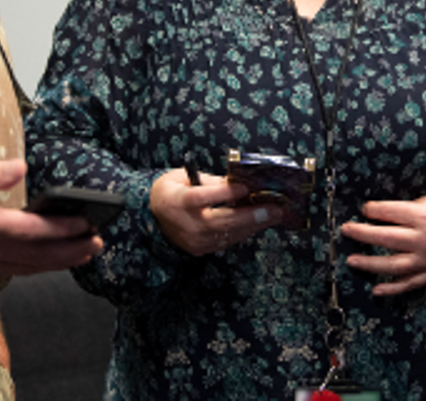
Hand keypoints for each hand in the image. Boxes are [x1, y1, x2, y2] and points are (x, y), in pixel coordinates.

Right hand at [0, 158, 101, 283]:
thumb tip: (22, 169)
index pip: (31, 231)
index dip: (61, 230)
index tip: (86, 224)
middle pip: (35, 257)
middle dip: (70, 251)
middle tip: (98, 244)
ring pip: (25, 268)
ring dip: (57, 263)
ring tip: (83, 253)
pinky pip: (10, 272)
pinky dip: (34, 267)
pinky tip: (50, 260)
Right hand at [150, 167, 282, 255]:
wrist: (152, 221)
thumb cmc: (169, 192)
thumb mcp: (181, 177)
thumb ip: (209, 181)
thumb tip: (236, 183)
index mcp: (179, 201)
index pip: (204, 197)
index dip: (226, 193)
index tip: (246, 188)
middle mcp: (187, 224)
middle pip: (222, 221)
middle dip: (251, 215)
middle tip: (273, 209)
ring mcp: (194, 240)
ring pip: (228, 234)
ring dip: (253, 225)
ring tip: (272, 216)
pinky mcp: (201, 249)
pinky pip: (226, 241)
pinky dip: (243, 232)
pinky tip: (257, 223)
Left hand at [341, 193, 425, 295]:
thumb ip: (409, 208)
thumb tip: (383, 212)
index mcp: (423, 216)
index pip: (389, 212)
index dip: (372, 209)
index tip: (363, 209)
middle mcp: (424, 239)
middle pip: (385, 238)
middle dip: (362, 234)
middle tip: (346, 230)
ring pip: (392, 265)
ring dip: (369, 264)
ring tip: (352, 260)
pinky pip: (409, 284)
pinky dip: (391, 289)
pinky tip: (376, 289)